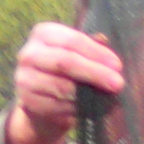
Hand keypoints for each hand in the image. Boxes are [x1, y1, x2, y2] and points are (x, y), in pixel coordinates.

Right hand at [6, 22, 126, 143]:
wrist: (42, 100)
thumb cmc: (67, 71)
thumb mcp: (78, 54)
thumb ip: (92, 47)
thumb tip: (105, 40)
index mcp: (44, 33)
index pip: (72, 40)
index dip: (97, 53)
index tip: (118, 66)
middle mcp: (29, 54)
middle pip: (65, 62)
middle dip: (95, 73)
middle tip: (118, 84)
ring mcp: (25, 78)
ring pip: (62, 88)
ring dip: (88, 95)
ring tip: (107, 98)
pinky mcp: (28, 102)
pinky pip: (58, 107)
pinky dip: (77, 109)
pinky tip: (90, 109)